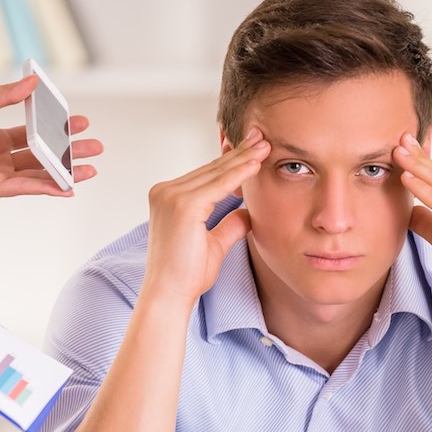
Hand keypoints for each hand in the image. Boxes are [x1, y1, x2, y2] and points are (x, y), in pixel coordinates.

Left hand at [0, 75, 103, 198]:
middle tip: (95, 148)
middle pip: (45, 155)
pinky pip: (27, 188)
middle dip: (70, 152)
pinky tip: (67, 187)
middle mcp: (1, 158)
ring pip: (41, 174)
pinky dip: (48, 188)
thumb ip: (5, 95)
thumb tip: (33, 82)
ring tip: (91, 169)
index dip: (57, 130)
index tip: (79, 122)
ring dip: (66, 172)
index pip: (35, 134)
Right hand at [141, 128, 268, 306]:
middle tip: (261, 137)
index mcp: (168, 198)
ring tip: (265, 144)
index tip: (253, 151)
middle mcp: (165, 192)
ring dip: (243, 158)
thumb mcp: (213, 244)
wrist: (170, 295)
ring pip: (216, 172)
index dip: (231, 162)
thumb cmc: (187, 275)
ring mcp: (171, 196)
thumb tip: (248, 212)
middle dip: (239, 153)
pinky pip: (219, 184)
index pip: (206, 176)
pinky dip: (239, 173)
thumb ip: (229, 224)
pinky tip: (257, 163)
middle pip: (211, 169)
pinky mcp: (182, 204)